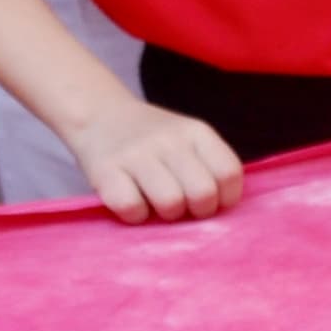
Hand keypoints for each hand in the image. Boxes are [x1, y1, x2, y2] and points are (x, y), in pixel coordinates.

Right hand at [66, 99, 244, 223]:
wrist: (101, 115)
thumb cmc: (153, 140)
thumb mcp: (188, 139)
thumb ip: (209, 167)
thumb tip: (224, 212)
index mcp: (196, 132)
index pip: (229, 173)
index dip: (225, 197)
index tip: (211, 199)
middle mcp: (169, 139)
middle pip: (203, 193)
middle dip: (197, 210)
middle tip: (184, 205)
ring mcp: (136, 154)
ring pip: (170, 203)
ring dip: (166, 214)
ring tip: (156, 203)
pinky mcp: (106, 170)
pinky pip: (132, 209)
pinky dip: (135, 215)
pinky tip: (133, 201)